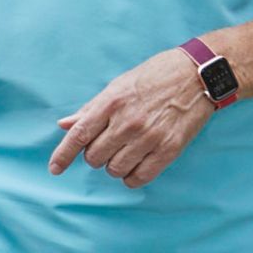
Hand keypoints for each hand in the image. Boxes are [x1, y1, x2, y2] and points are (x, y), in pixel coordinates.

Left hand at [47, 47, 219, 187]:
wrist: (198, 75)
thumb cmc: (155, 76)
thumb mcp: (118, 86)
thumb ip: (91, 109)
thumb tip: (64, 125)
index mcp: (111, 103)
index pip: (79, 135)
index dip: (63, 155)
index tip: (54, 169)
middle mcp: (128, 122)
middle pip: (95, 156)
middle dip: (95, 155)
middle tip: (107, 144)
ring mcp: (149, 137)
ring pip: (115, 169)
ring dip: (114, 166)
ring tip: (124, 152)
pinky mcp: (169, 148)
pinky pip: (140, 177)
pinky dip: (132, 178)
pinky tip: (135, 167)